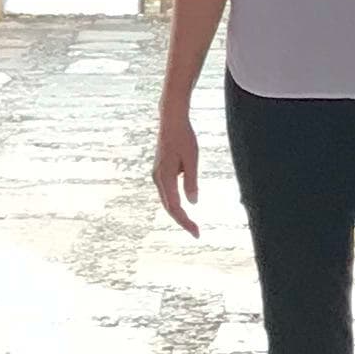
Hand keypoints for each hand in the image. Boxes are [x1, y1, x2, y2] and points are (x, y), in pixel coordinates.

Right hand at [153, 100, 200, 234]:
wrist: (171, 120)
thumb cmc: (184, 138)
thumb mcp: (192, 159)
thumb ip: (191, 181)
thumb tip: (193, 203)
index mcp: (165, 177)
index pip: (175, 207)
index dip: (185, 222)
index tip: (196, 233)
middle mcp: (158, 178)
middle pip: (169, 207)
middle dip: (182, 221)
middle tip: (197, 233)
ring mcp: (157, 175)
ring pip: (167, 201)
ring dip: (178, 213)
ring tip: (192, 223)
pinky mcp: (160, 171)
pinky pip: (167, 192)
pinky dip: (175, 203)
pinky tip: (184, 206)